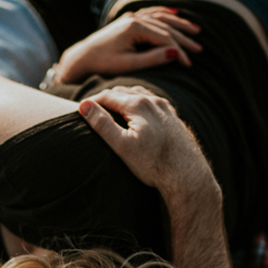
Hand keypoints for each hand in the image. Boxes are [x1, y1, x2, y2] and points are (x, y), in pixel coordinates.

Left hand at [56, 7, 201, 83]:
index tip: (189, 64)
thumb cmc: (104, 65)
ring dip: (178, 24)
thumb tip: (174, 53)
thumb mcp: (129, 65)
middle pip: (166, 27)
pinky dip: (164, 15)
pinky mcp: (128, 20)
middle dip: (183, 38)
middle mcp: (134, 18)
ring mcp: (131, 17)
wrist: (82, 58)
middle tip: (199, 49)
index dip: (179, 51)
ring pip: (161, 18)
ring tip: (195, 31)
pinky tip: (175, 16)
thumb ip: (152, 59)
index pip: (164, 38)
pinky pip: (151, 14)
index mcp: (135, 28)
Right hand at [78, 86, 218, 204]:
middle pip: (123, 92)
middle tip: (92, 109)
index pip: (108, 96)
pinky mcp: (173, 117)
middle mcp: (153, 101)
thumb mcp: (121, 145)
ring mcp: (165, 108)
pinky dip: (138, 103)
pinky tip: (136, 113)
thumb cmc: (153, 164)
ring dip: (122, 98)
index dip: (92, 102)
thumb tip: (84, 106)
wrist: (187, 176)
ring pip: (139, 94)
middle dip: (106, 98)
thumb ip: (102, 123)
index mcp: (138, 104)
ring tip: (111, 108)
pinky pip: (152, 102)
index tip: (81, 109)